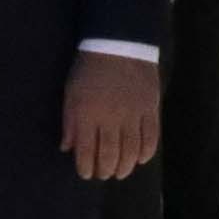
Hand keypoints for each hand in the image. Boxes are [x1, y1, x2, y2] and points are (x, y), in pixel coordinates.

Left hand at [65, 48, 161, 179]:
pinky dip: (146, 153)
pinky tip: (140, 159)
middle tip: (103, 174)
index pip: (86, 152)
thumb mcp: (71, 93)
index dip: (86, 168)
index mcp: (87, 114)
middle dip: (105, 171)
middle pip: (110, 155)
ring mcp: (133, 115)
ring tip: (121, 172)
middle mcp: (111, 118)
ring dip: (125, 167)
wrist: (119, 43)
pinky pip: (151, 138)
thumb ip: (70, 123)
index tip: (86, 174)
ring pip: (131, 151)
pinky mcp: (150, 109)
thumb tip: (67, 149)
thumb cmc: (89, 69)